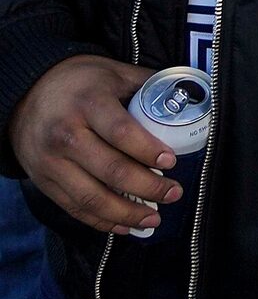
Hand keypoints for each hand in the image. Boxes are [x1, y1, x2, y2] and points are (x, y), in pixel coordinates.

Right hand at [9, 55, 174, 235]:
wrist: (27, 95)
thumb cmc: (82, 83)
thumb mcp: (115, 73)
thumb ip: (148, 86)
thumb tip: (189, 97)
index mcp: (89, 104)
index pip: (122, 132)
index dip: (148, 150)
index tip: (172, 162)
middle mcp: (67, 135)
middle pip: (111, 170)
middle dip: (147, 187)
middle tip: (173, 193)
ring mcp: (52, 163)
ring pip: (91, 197)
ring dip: (126, 213)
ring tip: (154, 218)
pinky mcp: (44, 181)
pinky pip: (74, 207)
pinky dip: (101, 221)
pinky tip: (124, 225)